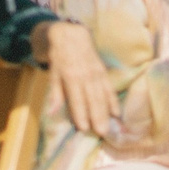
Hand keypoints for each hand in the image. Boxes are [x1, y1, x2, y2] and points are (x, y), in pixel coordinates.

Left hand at [40, 21, 113, 137]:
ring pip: (103, 96)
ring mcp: (97, 75)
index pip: (77, 99)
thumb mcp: (53, 74)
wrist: (73, 37)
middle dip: (97, 117)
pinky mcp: (103, 73)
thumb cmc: (60, 57)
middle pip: (93, 100)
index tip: (84, 128)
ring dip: (106, 113)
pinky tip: (116, 113)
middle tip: (101, 133)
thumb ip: (55, 93)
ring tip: (108, 127)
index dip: (81, 114)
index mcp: (71, 77)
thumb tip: (52, 112)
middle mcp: (86, 77)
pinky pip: (109, 89)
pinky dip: (113, 101)